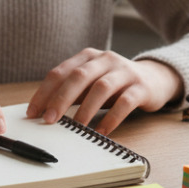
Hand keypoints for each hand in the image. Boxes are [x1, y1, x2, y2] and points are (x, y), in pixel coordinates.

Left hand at [25, 49, 182, 134]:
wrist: (155, 78)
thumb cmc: (115, 84)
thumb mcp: (91, 83)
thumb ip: (71, 93)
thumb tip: (44, 113)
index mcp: (88, 57)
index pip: (60, 72)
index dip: (44, 92)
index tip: (32, 112)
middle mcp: (105, 59)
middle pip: (78, 76)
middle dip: (61, 99)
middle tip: (49, 120)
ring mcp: (124, 71)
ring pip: (101, 87)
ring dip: (86, 109)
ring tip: (76, 128)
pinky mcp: (141, 87)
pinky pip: (125, 102)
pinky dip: (112, 117)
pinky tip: (102, 130)